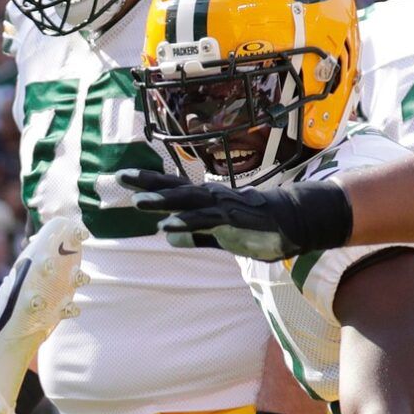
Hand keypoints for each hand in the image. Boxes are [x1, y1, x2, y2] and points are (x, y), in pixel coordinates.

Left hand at [107, 169, 350, 260]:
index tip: (124, 177)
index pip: (173, 188)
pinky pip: (205, 221)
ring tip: (136, 201)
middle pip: (173, 187)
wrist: (295, 222)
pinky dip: (185, 222)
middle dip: (146, 182)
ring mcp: (222, 207)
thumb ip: (196, 236)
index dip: (149, 183)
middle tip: (118, 176)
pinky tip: (166, 225)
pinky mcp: (232, 220)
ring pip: (186, 201)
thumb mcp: (221, 237)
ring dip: (161, 201)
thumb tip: (169, 237)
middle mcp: (211, 197)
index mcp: (208, 200)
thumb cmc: (260, 227)